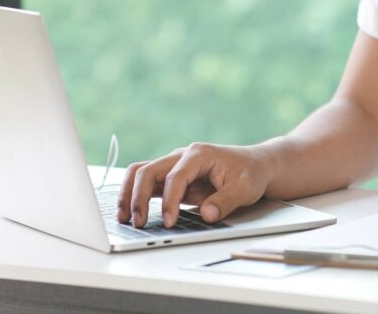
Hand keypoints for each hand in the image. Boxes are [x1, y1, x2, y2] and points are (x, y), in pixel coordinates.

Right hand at [116, 142, 273, 228]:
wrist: (254, 166)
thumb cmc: (250, 173)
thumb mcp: (245, 188)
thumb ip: (226, 201)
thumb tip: (207, 214)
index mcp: (199, 154)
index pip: (175, 176)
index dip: (169, 200)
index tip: (169, 222)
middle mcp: (182, 156)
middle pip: (149, 170)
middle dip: (139, 196)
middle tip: (138, 222)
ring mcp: (174, 166)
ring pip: (141, 173)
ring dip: (129, 194)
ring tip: (124, 218)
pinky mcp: (171, 178)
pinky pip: (146, 183)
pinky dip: (134, 196)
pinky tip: (131, 214)